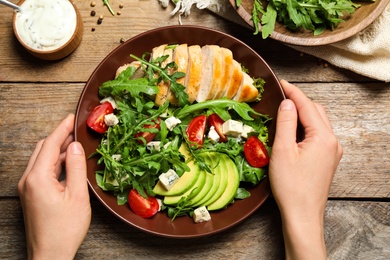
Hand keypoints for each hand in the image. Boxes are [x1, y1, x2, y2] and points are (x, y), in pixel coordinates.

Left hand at [18, 114, 90, 259]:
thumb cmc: (64, 229)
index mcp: (37, 178)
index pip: (49, 144)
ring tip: (75, 143)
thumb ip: (75, 167)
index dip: (62, 128)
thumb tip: (75, 146)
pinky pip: (41, 170)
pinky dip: (54, 162)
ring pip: (41, 159)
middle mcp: (27, 180)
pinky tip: (67, 162)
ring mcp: (27, 188)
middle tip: (76, 128)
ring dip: (57, 149)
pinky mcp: (31, 194)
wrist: (50, 254)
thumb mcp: (77, 196)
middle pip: (42, 149)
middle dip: (58, 136)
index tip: (72, 117)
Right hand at [269, 80, 342, 259]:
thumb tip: (287, 103)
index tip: (281, 82)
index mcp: (323, 137)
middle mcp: (332, 142)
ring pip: (318, 123)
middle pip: (316, 111)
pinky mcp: (328, 160)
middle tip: (280, 95)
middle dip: (299, 101)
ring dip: (303, 114)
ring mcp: (332, 152)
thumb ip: (285, 123)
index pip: (307, 105)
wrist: (303, 215)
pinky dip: (306, 127)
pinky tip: (293, 130)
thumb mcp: (282, 150)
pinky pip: (318, 135)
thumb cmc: (291, 186)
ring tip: (284, 111)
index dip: (293, 92)